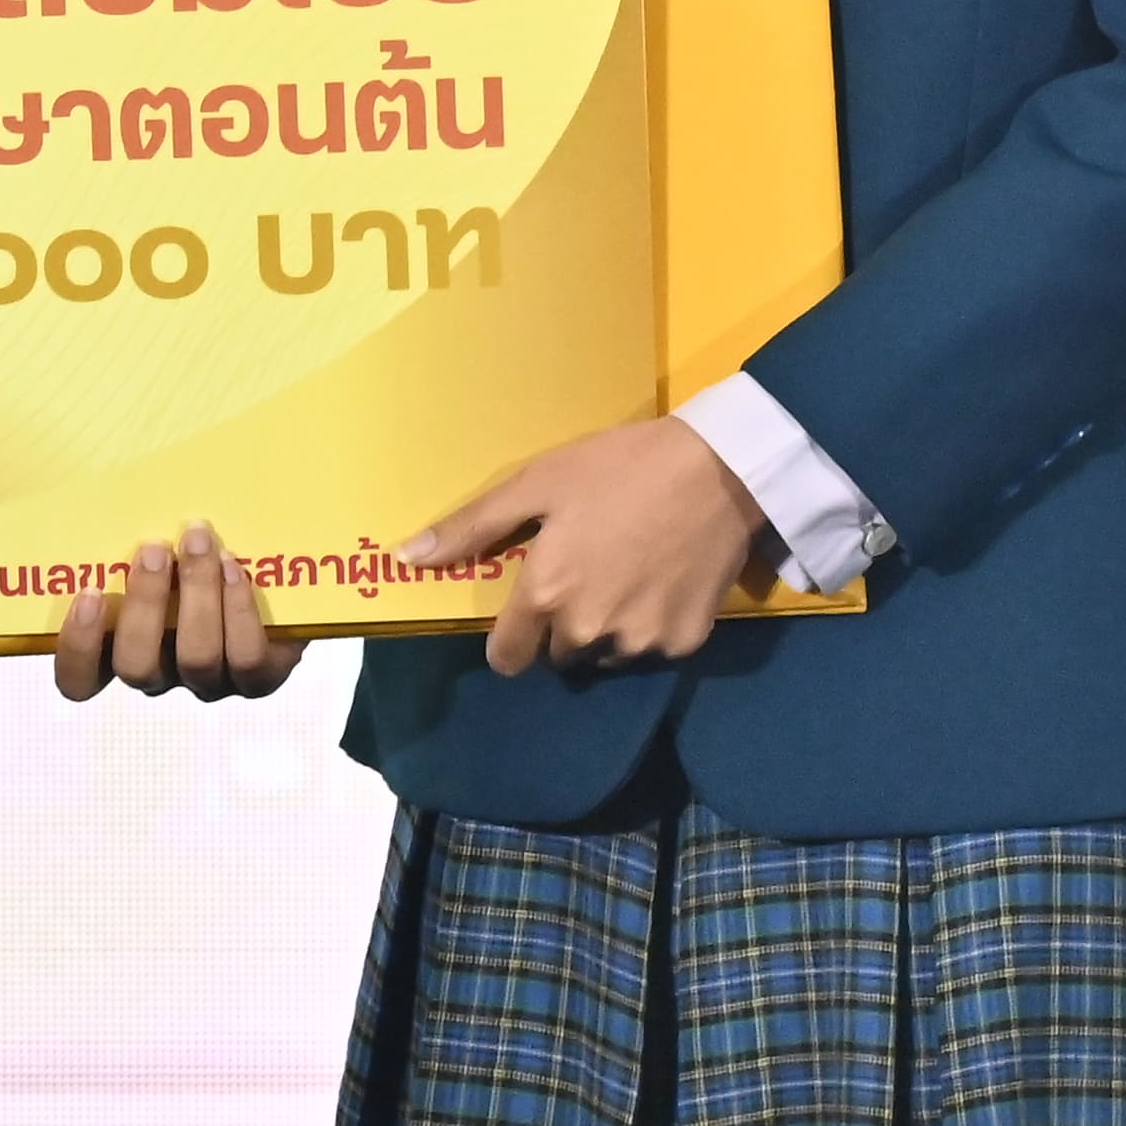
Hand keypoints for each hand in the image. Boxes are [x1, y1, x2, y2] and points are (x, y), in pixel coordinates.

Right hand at [48, 524, 314, 701]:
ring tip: (199, 540)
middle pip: (137, 668)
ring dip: (196, 595)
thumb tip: (84, 470)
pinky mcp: (259, 677)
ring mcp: (210, 679)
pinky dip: (238, 609)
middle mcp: (163, 672)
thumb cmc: (193, 543)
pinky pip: (246, 657)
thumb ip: (120, 528)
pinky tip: (232, 565)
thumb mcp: (151, 535)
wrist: (277, 563)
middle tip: (154, 549)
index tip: (88, 592)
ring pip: (195, 659)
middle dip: (144, 605)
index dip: (77, 647)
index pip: (80, 680)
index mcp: (121, 648)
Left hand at [406, 420, 770, 678]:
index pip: (508, 658)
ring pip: (607, 655)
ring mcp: (640, 641)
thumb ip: (473, 527)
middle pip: (560, 654)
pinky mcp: (685, 642)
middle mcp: (589, 632)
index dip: (510, 641)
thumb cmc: (619, 468)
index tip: (523, 617)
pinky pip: (654, 648)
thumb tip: (406, 557)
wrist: (719, 469)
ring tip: (626, 575)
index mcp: (546, 595)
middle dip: (563, 625)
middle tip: (586, 571)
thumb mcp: (538, 483)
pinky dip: (653, 624)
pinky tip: (663, 581)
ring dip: (607, 629)